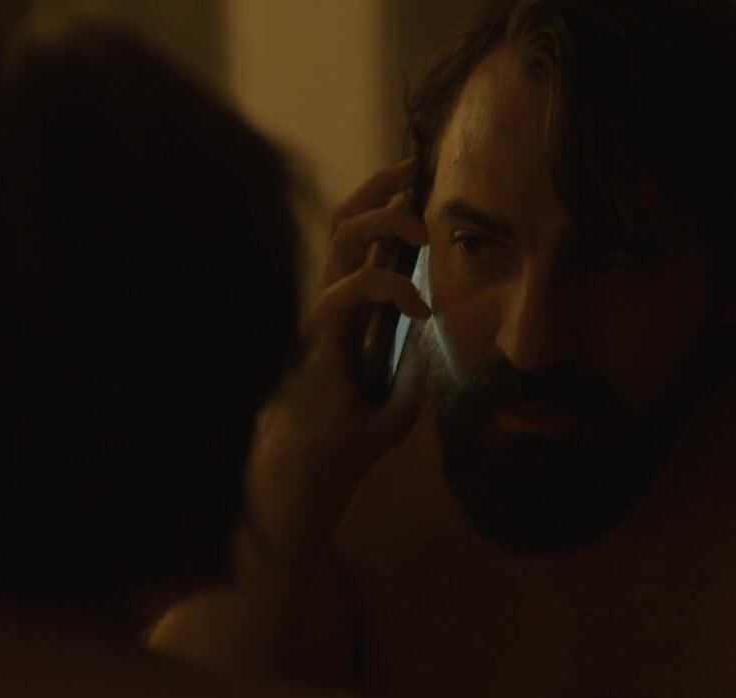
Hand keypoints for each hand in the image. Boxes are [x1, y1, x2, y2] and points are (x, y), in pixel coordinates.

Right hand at [243, 159, 429, 572]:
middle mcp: (328, 307)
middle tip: (415, 170)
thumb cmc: (339, 451)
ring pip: (339, 244)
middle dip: (381, 189)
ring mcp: (317, 319)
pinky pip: (348, 294)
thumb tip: (431, 338)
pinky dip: (388, 289)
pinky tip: (419, 306)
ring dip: (382, 222)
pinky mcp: (314, 341)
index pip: (362, 246)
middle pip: (345, 226)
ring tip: (420, 226)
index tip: (420, 184)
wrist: (304, 488)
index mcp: (346, 316)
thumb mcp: (395, 408)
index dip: (388, 208)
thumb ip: (412, 370)